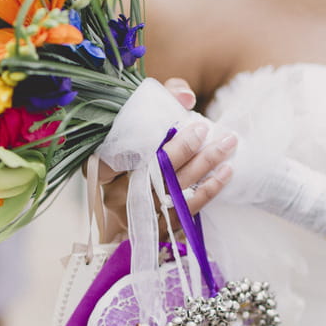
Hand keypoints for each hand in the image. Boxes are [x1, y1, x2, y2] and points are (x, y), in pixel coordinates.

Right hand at [100, 77, 235, 238]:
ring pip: (170, 192)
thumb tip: (186, 97)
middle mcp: (113, 194)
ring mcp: (136, 215)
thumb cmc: (144, 142)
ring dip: (201, 168)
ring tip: (226, 145)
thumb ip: (164, 97)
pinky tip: (225, 172)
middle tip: (203, 130)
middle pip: (147, 173)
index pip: (112, 154)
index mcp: (100, 166)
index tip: (170, 123)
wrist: (148, 178)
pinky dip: (208, 191)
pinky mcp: (158, 227)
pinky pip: (185, 211)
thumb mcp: (146, 115)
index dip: (140, 140)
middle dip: (180, 150)